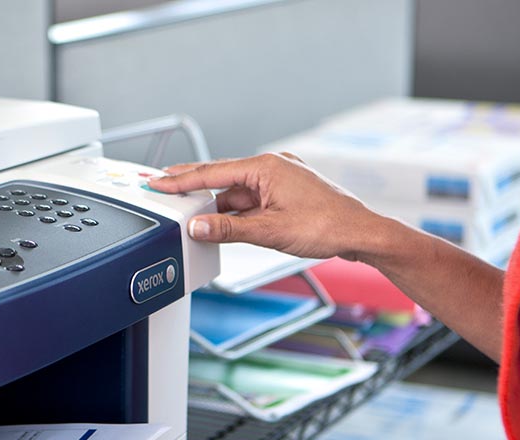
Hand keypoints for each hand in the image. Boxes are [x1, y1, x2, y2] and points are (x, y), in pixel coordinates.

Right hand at [147, 153, 387, 260]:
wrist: (362, 233)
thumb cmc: (327, 226)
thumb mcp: (270, 231)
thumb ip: (229, 230)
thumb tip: (198, 227)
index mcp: (266, 167)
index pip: (212, 172)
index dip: (181, 180)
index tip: (157, 183)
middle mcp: (272, 167)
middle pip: (222, 176)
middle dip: (192, 184)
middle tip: (161, 184)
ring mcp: (281, 180)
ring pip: (237, 191)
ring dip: (217, 205)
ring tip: (192, 218)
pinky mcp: (287, 193)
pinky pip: (252, 199)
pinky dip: (236, 211)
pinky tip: (224, 224)